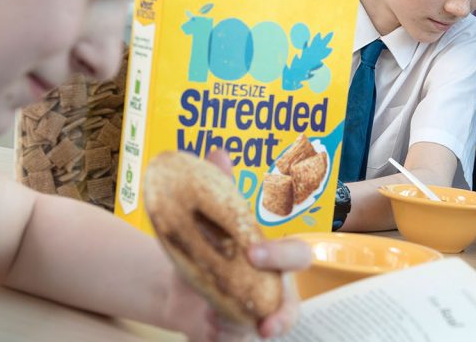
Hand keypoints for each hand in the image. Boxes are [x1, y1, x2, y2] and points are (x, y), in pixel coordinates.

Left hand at [162, 149, 312, 339]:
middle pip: (292, 309)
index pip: (296, 256)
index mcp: (274, 261)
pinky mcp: (233, 337)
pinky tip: (206, 328)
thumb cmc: (210, 250)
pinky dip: (220, 337)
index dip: (279, 255)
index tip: (253, 252)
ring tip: (216, 322)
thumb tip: (217, 153)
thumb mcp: (211, 220)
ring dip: (241, 331)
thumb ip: (220, 188)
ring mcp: (255, 320)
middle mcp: (272, 293)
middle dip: (283, 317)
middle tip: (264, 324)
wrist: (179, 287)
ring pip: (263, 332)